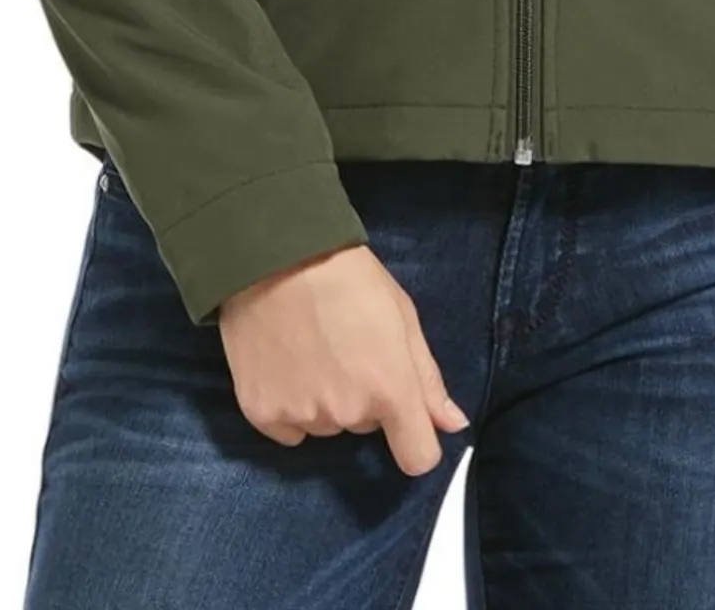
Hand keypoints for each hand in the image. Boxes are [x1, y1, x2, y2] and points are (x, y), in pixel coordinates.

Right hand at [218, 243, 469, 475]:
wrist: (276, 256)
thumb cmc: (349, 277)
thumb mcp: (402, 316)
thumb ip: (428, 378)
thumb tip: (453, 424)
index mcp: (390, 389)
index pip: (417, 458)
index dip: (417, 441)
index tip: (405, 419)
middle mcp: (347, 414)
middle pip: (367, 426)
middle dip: (365, 396)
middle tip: (347, 347)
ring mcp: (302, 417)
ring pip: (328, 424)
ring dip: (327, 399)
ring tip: (313, 347)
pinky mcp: (261, 414)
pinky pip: (290, 428)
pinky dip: (290, 404)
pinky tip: (285, 363)